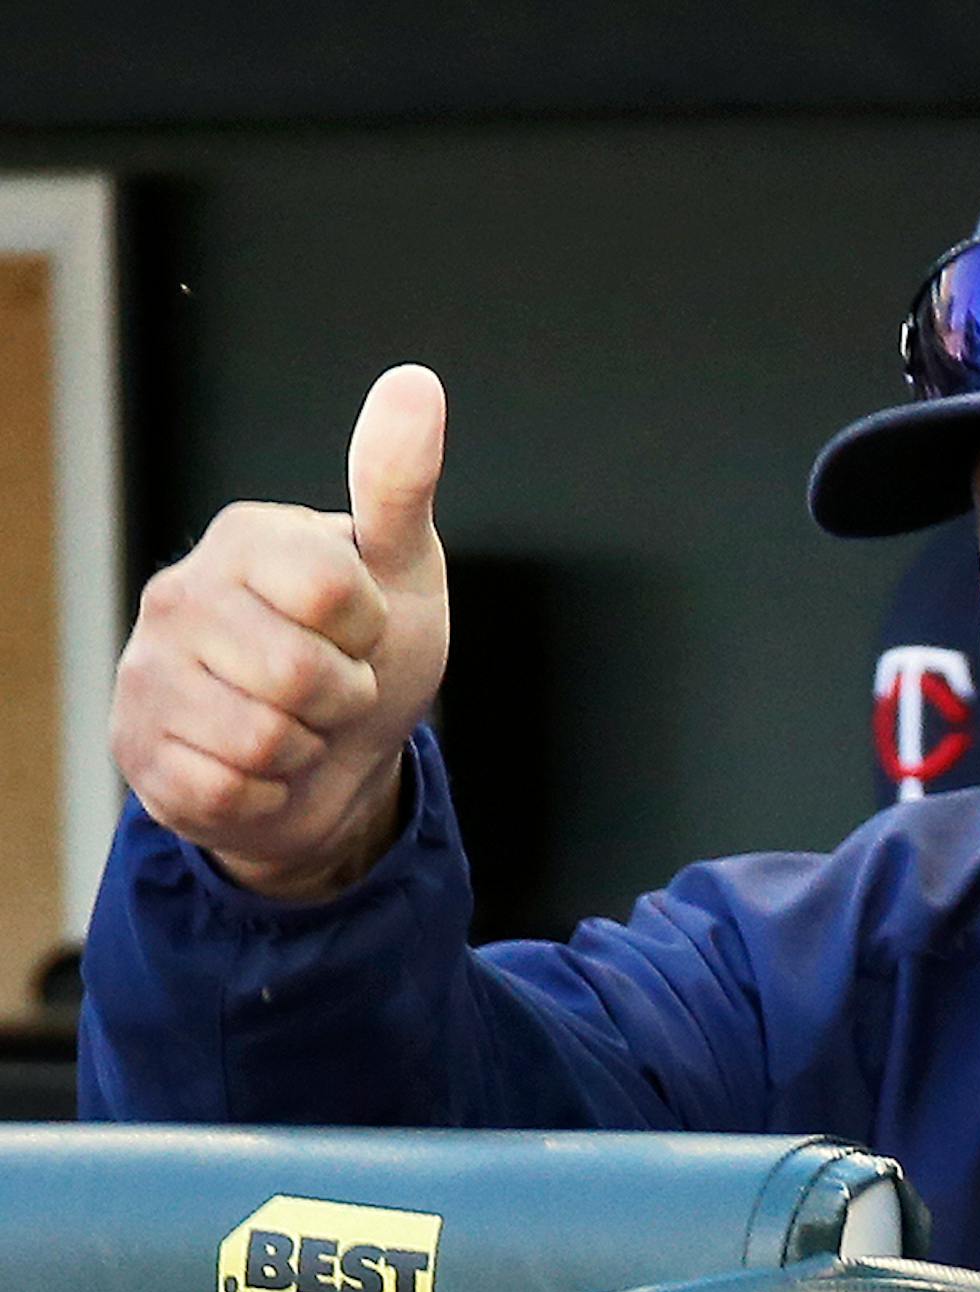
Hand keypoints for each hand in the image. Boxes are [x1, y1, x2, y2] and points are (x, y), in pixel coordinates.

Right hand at [109, 365, 450, 899]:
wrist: (339, 756)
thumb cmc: (372, 649)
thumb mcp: (403, 567)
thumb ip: (399, 482)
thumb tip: (415, 382)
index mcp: (247, 536)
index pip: (333, 593)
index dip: (370, 630)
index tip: (362, 628)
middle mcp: (178, 595)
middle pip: (300, 676)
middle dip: (343, 697)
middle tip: (332, 686)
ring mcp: (147, 676)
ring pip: (263, 742)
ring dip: (306, 749)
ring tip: (297, 724)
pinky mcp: (138, 754)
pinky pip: (227, 793)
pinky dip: (267, 795)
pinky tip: (259, 768)